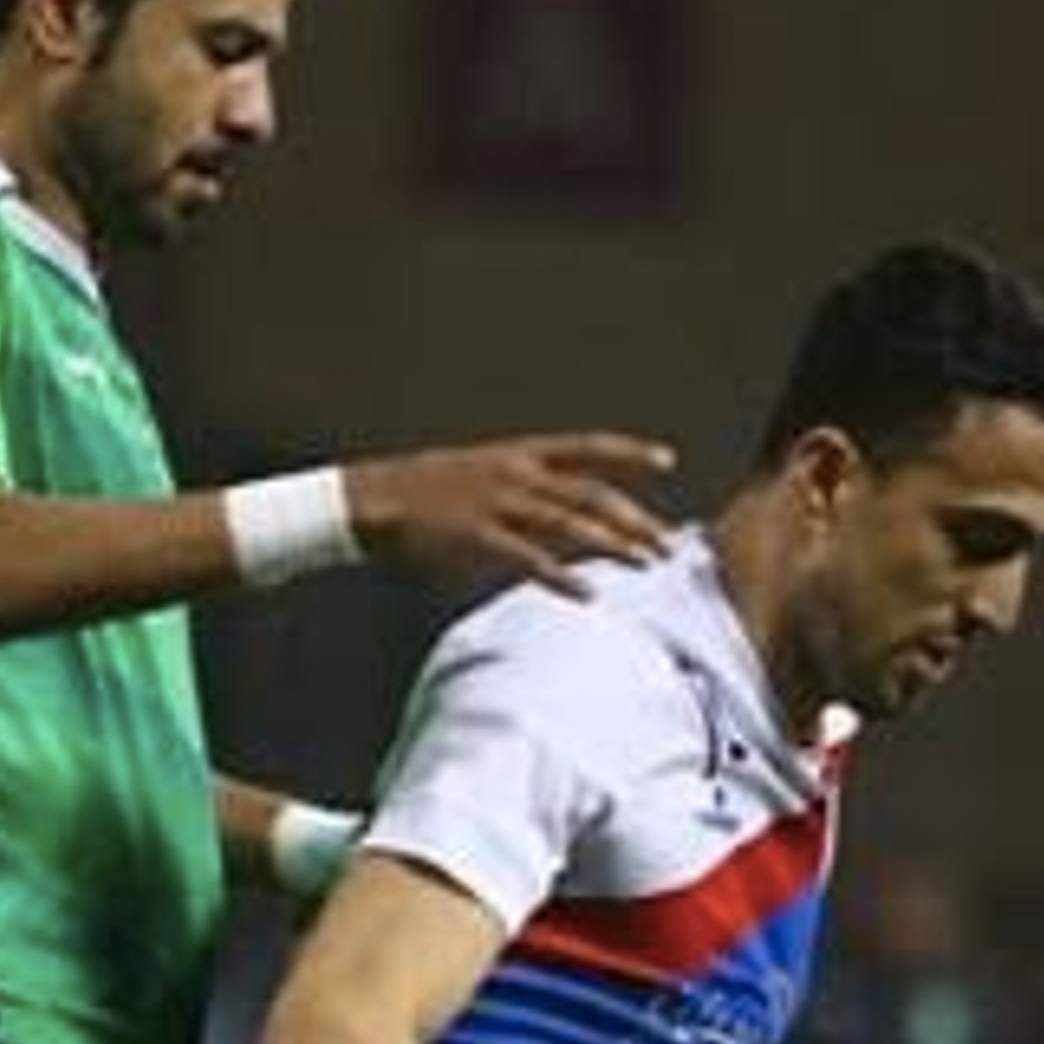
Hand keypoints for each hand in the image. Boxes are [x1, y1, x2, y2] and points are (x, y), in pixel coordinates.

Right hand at [347, 435, 674, 597]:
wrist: (375, 498)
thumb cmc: (427, 492)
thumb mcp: (482, 475)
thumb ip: (526, 490)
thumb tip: (563, 513)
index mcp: (518, 453)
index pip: (587, 447)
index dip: (629, 452)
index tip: (668, 460)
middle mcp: (516, 473)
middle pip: (591, 493)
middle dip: (635, 518)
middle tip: (669, 542)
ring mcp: (498, 502)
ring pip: (569, 523)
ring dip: (612, 545)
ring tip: (645, 565)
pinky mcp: (477, 535)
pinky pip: (530, 559)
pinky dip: (562, 578)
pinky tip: (588, 596)